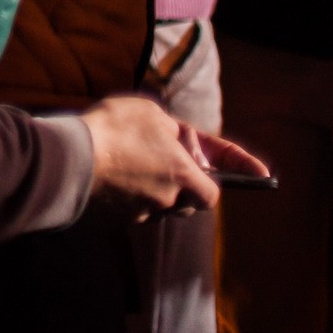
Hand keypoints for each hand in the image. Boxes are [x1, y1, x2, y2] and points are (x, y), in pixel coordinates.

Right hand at [80, 93, 253, 219]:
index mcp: (184, 176)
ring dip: (154, 187)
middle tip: (166, 159)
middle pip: (188, 199)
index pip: (216, 189)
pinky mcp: (114, 218)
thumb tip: (176, 143)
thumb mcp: (151, 113)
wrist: (68, 157)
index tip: (264, 174)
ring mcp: (140, 213)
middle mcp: (167, 200)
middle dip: (184, 183)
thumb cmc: (114, 129)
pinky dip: (128, 193)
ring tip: (130, 161)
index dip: (239, 175)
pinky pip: (131, 206)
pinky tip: (110, 173)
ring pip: (158, 204)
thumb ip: (172, 131)